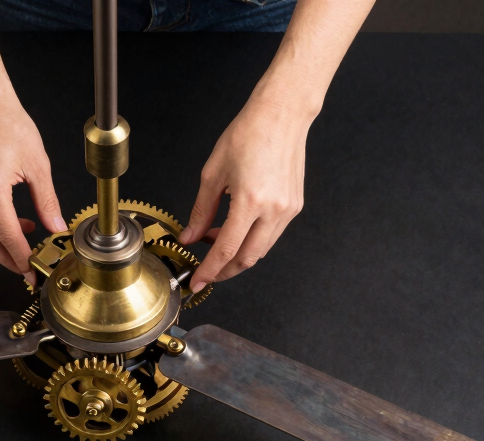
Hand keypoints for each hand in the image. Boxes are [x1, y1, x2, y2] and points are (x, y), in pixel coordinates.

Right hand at [0, 90, 66, 284]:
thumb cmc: (8, 123)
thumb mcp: (38, 164)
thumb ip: (47, 200)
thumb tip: (55, 226)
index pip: (6, 235)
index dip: (20, 257)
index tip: (31, 270)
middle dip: (6, 259)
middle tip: (25, 267)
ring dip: (0, 243)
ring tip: (24, 242)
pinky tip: (13, 221)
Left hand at [178, 100, 310, 293]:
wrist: (282, 115)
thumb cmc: (248, 134)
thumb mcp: (213, 173)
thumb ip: (201, 211)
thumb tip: (189, 237)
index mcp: (250, 201)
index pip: (226, 250)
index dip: (210, 270)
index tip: (197, 281)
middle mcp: (273, 210)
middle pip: (248, 258)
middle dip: (225, 271)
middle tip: (206, 271)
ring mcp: (288, 210)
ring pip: (261, 249)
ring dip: (238, 254)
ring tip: (216, 241)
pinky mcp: (294, 206)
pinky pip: (271, 235)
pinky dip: (252, 239)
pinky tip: (235, 228)